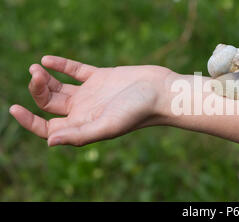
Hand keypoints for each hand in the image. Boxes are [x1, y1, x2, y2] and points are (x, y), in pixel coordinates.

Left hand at [9, 56, 173, 145]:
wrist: (161, 92)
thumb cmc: (138, 111)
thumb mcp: (108, 125)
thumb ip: (79, 135)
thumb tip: (49, 142)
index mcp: (83, 125)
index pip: (49, 128)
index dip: (29, 122)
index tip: (15, 108)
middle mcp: (84, 111)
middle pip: (50, 105)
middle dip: (37, 91)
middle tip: (35, 75)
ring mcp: (92, 93)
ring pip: (59, 88)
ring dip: (45, 79)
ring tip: (37, 68)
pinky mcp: (101, 77)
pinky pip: (75, 71)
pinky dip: (60, 66)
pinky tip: (47, 60)